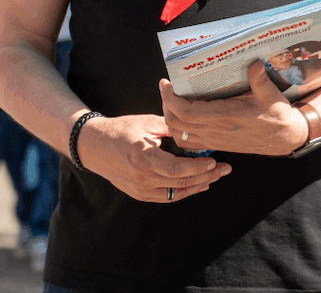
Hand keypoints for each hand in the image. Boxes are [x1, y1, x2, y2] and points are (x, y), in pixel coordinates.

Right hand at [77, 113, 231, 202]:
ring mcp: (140, 189)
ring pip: (176, 193)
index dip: (199, 168)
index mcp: (144, 158)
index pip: (178, 169)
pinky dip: (184, 191)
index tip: (215, 162)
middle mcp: (142, 178)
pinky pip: (167, 197)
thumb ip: (172, 126)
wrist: (95, 146)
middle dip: (206, 177)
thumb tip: (196, 124)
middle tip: (225, 169)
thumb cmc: (122, 130)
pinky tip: (197, 184)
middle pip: (181, 183)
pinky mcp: (139, 194)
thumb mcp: (147, 122)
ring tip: (215, 177)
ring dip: (198, 186)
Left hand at [160, 61, 308, 155]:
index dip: (169, 97)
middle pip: (175, 121)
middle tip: (168, 88)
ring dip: (170, 117)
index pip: (185, 110)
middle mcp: (215, 131)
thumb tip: (255, 63)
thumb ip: (260, 80)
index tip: (165, 82)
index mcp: (224, 117)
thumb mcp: (272, 95)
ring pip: (178, 133)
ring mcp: (213, 141)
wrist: (284, 138)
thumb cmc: (276, 115)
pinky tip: (182, 118)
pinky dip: (178, 131)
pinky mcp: (215, 145)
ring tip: (172, 100)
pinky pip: (187, 143)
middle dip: (165, 103)